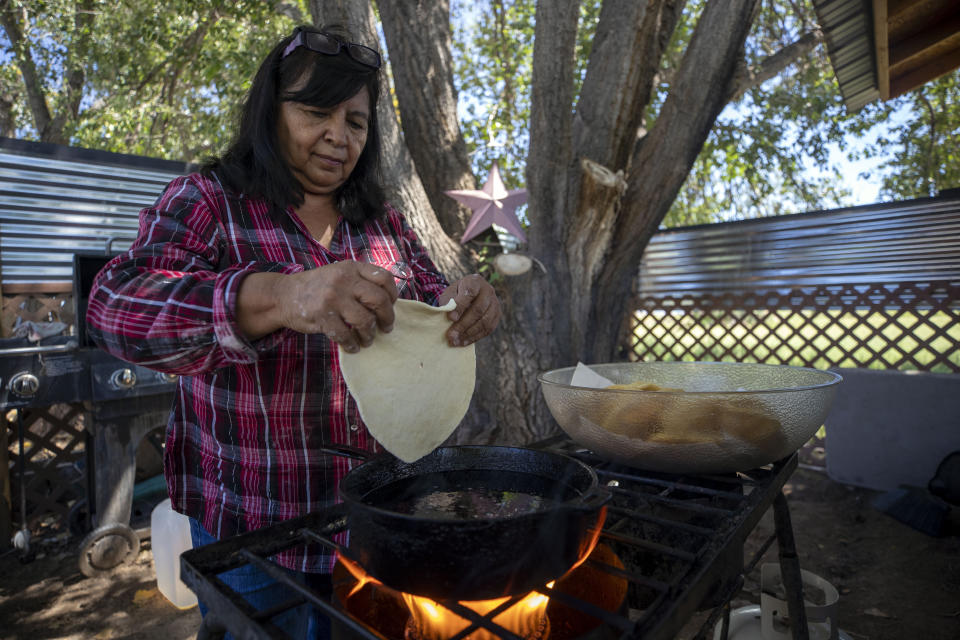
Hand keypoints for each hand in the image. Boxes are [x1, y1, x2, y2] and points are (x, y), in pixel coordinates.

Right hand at [277, 261, 397, 351]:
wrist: (283, 295)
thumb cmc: (316, 287)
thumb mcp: (339, 273)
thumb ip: (360, 281)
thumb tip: (387, 302)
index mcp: (351, 268)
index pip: (383, 277)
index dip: (393, 294)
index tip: (391, 305)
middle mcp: (344, 280)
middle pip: (379, 300)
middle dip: (387, 317)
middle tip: (386, 327)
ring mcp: (333, 298)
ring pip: (365, 320)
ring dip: (369, 334)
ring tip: (368, 339)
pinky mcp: (322, 316)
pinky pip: (345, 334)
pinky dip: (352, 344)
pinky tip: (353, 346)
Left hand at [438, 274, 500, 346]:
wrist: (470, 294)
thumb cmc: (457, 294)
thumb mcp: (449, 293)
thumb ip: (448, 302)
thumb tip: (450, 316)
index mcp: (475, 281)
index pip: (470, 293)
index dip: (461, 306)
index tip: (451, 318)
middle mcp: (488, 290)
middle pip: (478, 310)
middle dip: (463, 324)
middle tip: (451, 336)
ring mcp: (495, 303)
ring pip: (485, 321)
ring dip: (469, 334)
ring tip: (455, 341)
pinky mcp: (497, 315)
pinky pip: (488, 329)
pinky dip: (475, 337)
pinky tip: (464, 342)